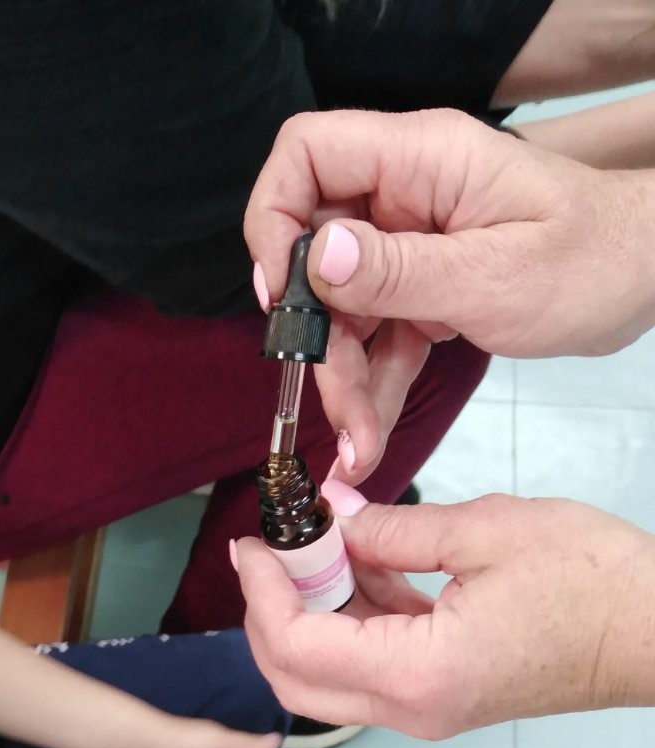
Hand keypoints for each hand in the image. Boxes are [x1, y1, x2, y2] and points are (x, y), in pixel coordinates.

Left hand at [236, 487, 654, 739]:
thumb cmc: (593, 583)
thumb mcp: (486, 532)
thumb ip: (394, 528)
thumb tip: (335, 515)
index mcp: (416, 675)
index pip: (297, 646)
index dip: (262, 594)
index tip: (253, 546)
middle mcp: (411, 710)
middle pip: (295, 680)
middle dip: (267, 616)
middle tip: (272, 554)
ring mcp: (424, 711)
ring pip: (326, 679)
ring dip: (307, 618)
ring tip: (319, 549)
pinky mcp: (439, 697)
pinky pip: (368, 669)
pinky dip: (348, 623)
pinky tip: (359, 568)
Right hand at [244, 108, 654, 481]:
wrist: (643, 279)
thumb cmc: (591, 260)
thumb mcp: (491, 274)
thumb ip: (397, 269)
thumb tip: (314, 258)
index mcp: (419, 160)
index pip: (307, 155)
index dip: (275, 219)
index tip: (283, 294)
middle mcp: (404, 196)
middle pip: (313, 254)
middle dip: (317, 337)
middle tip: (332, 402)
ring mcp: (410, 244)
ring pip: (340, 312)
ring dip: (343, 382)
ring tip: (359, 447)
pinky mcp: (421, 289)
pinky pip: (376, 339)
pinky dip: (372, 390)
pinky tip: (369, 438)